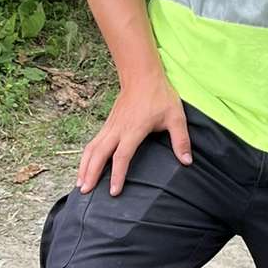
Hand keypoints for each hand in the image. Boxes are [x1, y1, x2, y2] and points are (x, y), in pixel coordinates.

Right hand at [77, 76, 192, 195]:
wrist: (142, 76)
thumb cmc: (159, 96)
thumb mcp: (175, 117)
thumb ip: (181, 140)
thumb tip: (187, 161)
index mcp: (133, 130)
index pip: (122, 156)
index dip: (117, 175)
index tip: (113, 191)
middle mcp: (117, 129)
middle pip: (99, 154)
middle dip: (90, 174)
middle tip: (85, 192)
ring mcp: (110, 126)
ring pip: (92, 149)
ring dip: (84, 167)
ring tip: (79, 185)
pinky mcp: (107, 124)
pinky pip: (93, 143)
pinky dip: (86, 157)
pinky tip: (84, 168)